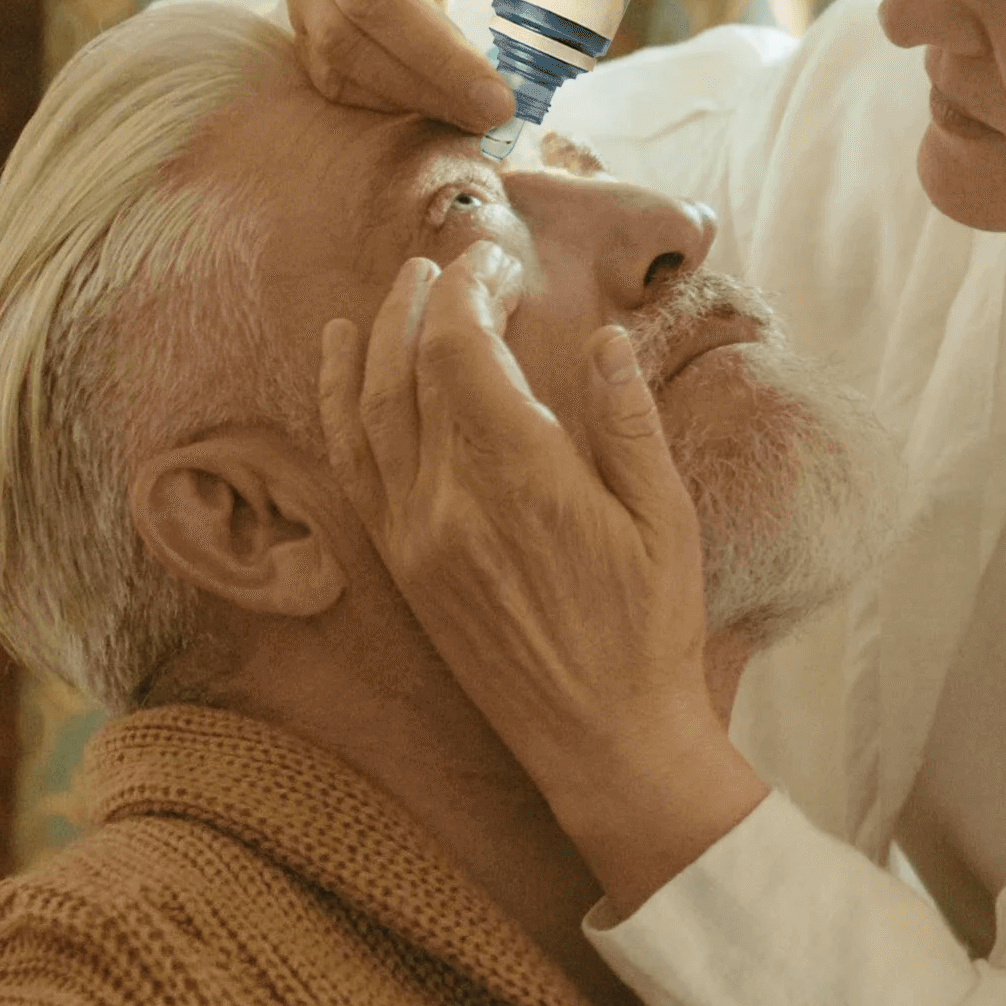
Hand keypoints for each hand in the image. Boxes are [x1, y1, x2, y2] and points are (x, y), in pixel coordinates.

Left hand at [316, 246, 763, 910]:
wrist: (604, 744)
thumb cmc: (650, 635)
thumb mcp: (665, 523)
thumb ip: (628, 424)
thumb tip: (600, 339)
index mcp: (520, 481)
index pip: (460, 348)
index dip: (469, 288)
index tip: (499, 263)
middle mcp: (449, 503)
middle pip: (408, 367)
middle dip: (426, 299)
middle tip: (458, 261)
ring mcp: (416, 537)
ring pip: (369, 411)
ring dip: (375, 338)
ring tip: (396, 289)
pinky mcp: (404, 568)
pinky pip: (354, 466)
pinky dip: (340, 404)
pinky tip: (341, 365)